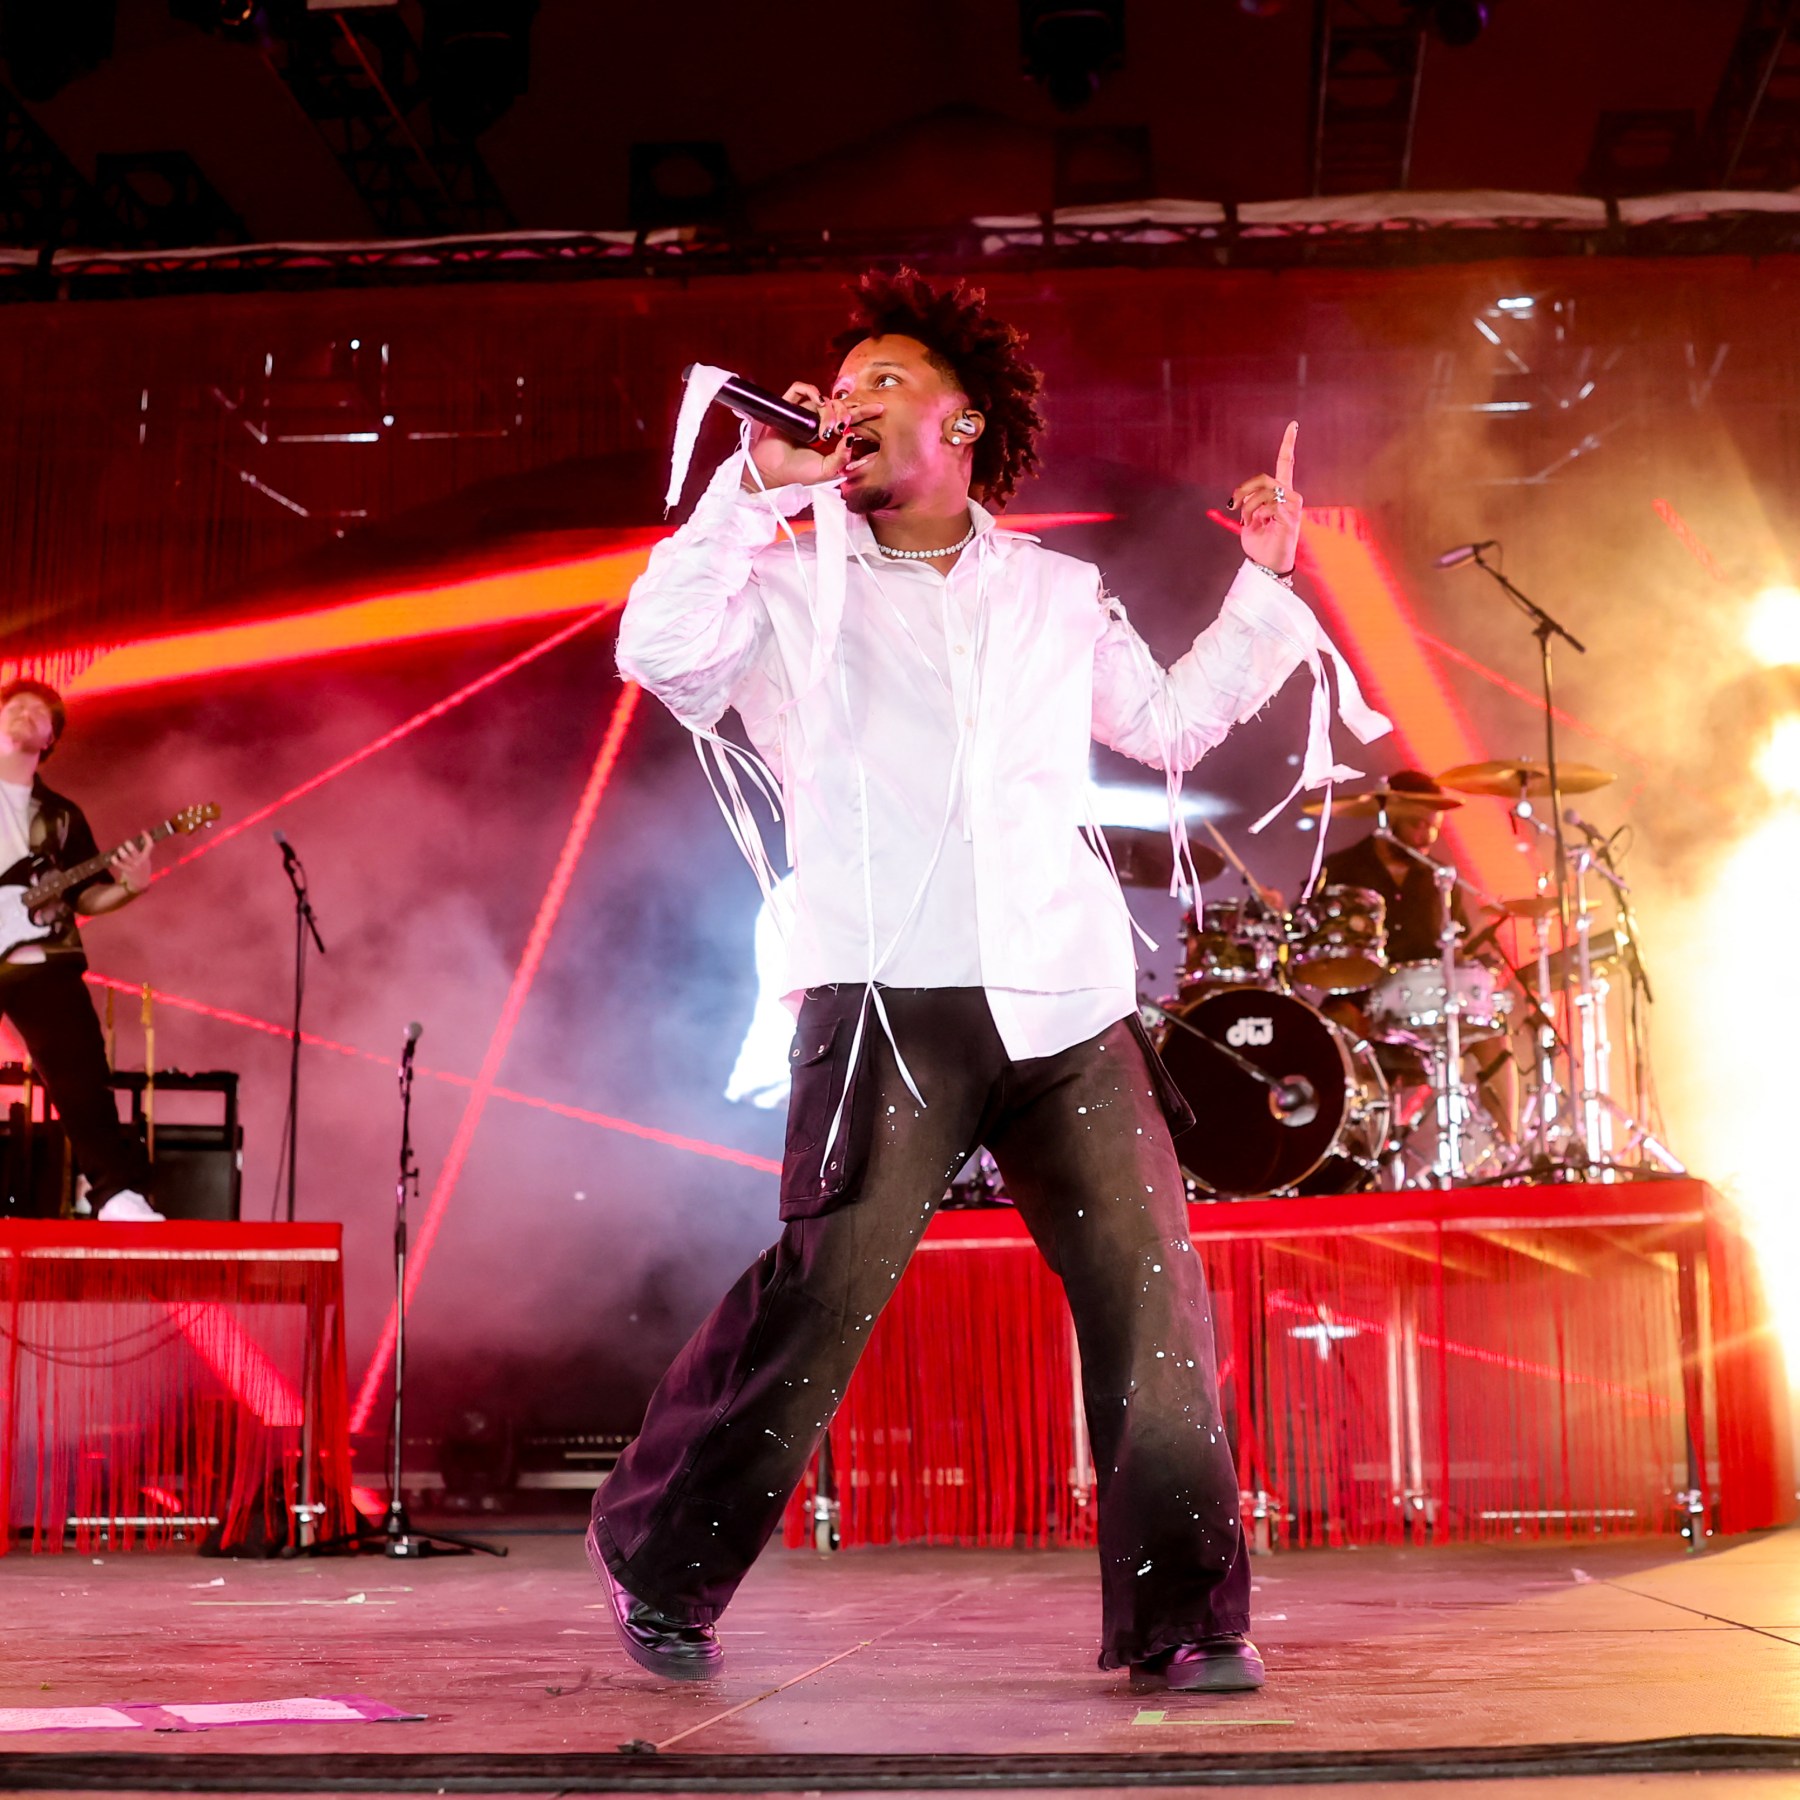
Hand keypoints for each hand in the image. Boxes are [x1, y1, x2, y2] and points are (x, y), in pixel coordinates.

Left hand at [108, 833, 151, 896]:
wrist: (141, 883)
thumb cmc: (142, 869)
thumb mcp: (146, 861)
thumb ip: (142, 853)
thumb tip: (134, 842)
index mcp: (146, 857)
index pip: (149, 845)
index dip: (147, 837)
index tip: (143, 831)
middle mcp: (140, 861)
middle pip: (133, 850)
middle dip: (128, 844)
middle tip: (126, 844)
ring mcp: (133, 866)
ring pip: (125, 855)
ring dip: (121, 851)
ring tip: (120, 850)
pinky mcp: (126, 870)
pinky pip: (118, 863)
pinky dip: (114, 859)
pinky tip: (113, 857)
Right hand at [742, 383, 884, 490]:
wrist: (773, 473)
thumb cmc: (798, 474)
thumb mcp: (827, 470)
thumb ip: (842, 458)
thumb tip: (851, 437)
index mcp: (829, 434)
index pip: (850, 418)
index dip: (864, 412)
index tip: (880, 409)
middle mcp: (818, 420)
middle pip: (839, 405)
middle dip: (846, 413)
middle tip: (843, 427)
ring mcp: (803, 413)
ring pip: (823, 400)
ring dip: (829, 412)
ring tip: (826, 430)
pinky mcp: (788, 407)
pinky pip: (800, 389)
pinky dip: (810, 390)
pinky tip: (817, 401)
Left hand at [1232, 421, 1301, 573]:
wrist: (1267, 563)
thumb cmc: (1260, 542)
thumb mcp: (1248, 520)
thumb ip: (1246, 504)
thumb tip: (1237, 499)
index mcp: (1280, 494)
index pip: (1286, 464)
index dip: (1288, 444)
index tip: (1293, 425)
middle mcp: (1290, 496)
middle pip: (1264, 478)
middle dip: (1243, 490)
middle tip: (1233, 506)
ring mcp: (1293, 505)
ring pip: (1265, 492)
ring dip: (1249, 507)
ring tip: (1248, 521)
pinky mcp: (1292, 515)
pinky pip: (1270, 505)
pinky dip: (1259, 515)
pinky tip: (1261, 525)